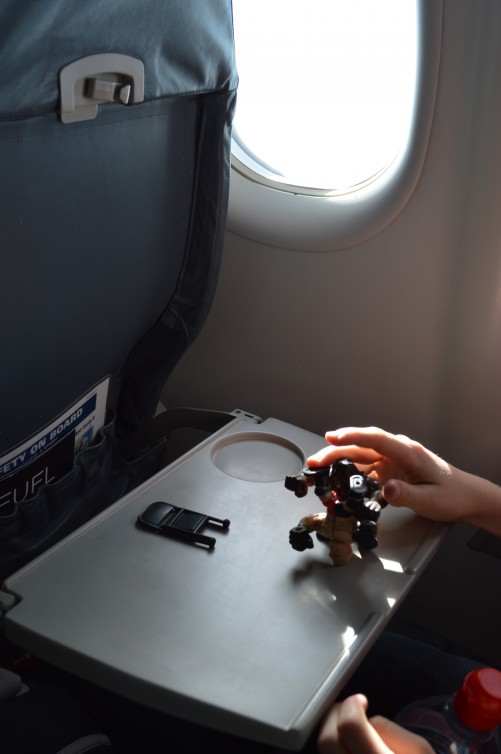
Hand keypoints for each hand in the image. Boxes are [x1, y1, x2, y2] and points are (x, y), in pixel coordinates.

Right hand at [307, 426, 500, 534]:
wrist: (466, 497)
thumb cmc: (452, 495)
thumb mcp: (430, 500)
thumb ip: (406, 495)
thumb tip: (386, 488)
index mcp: (408, 452)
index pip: (375, 439)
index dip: (352, 436)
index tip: (332, 438)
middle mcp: (398, 451)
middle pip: (362, 446)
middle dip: (335, 450)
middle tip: (314, 460)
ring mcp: (393, 459)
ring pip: (360, 454)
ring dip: (338, 459)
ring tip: (318, 467)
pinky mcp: (390, 469)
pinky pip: (365, 466)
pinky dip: (349, 471)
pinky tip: (337, 478)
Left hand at [317, 694, 433, 753]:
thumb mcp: (421, 751)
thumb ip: (392, 731)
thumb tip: (366, 721)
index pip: (350, 727)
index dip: (352, 706)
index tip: (360, 702)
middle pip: (327, 740)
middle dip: (334, 716)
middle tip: (349, 710)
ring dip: (333, 736)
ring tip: (351, 732)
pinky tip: (351, 751)